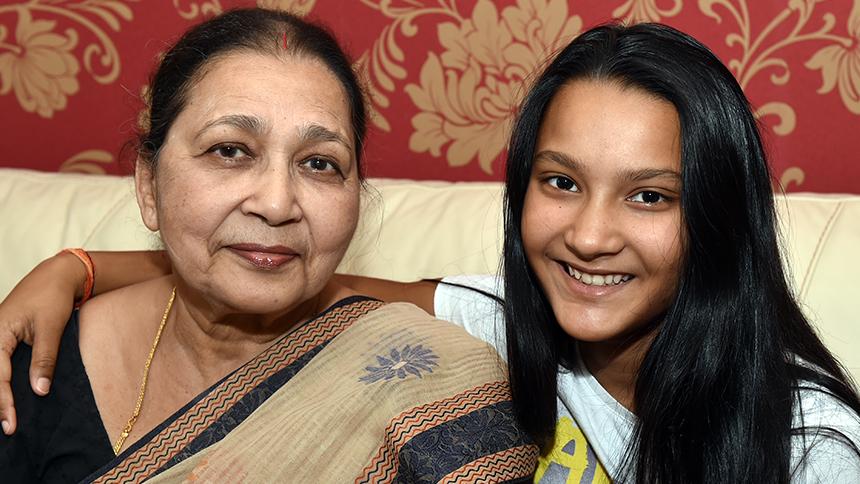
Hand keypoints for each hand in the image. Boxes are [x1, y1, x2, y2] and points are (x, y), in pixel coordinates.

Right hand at [0, 253, 82, 434]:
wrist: (56, 276)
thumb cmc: (52, 298)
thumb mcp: (51, 328)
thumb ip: (45, 359)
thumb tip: (39, 391)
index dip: (4, 401)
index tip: (11, 423)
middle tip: (8, 427)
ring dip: (0, 393)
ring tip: (7, 417)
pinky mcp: (5, 339)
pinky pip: (1, 365)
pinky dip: (4, 381)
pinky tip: (10, 396)